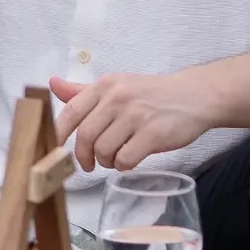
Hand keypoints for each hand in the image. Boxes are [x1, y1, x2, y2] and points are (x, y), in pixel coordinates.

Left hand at [50, 69, 216, 170]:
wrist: (196, 95)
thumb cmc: (153, 94)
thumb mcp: (117, 86)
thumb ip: (84, 91)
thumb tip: (52, 85)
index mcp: (105, 86)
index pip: (70, 112)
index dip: (59, 135)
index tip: (56, 150)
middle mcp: (118, 98)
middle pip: (85, 136)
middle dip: (83, 156)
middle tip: (88, 164)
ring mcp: (136, 116)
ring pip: (104, 150)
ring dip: (105, 162)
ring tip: (114, 158)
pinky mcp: (153, 134)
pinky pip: (126, 159)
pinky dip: (123, 165)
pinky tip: (129, 160)